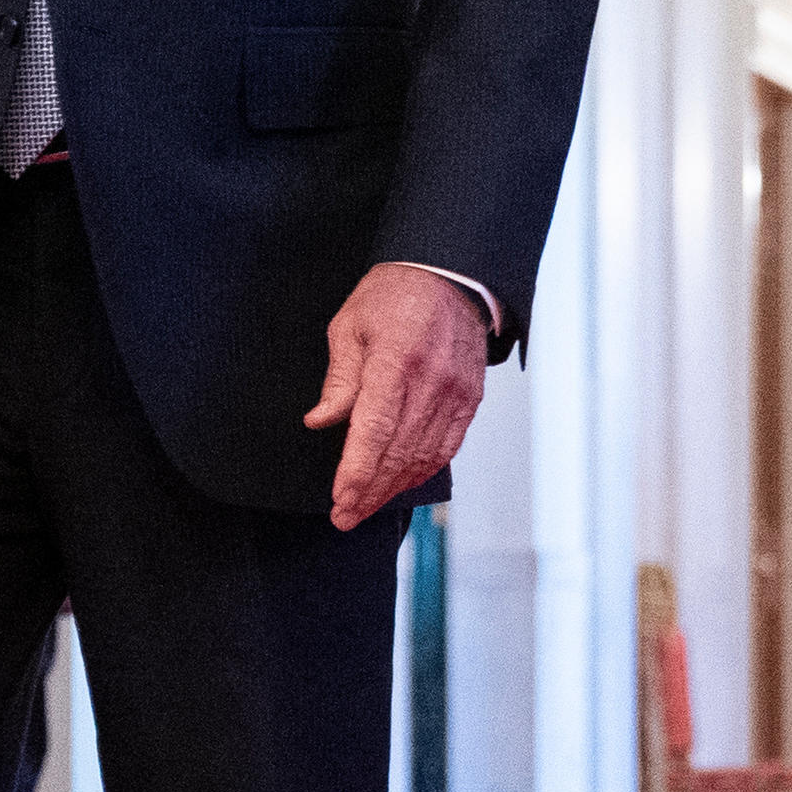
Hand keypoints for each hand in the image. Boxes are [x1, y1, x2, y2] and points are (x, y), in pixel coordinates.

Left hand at [305, 265, 488, 530]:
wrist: (450, 275)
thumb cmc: (395, 295)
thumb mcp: (350, 327)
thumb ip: (339, 380)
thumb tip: (321, 421)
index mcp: (395, 361)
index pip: (374, 432)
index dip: (356, 473)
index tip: (340, 500)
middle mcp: (431, 382)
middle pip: (398, 454)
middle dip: (369, 492)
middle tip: (345, 517)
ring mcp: (455, 392)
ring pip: (424, 457)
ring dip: (394, 488)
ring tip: (367, 506)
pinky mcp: (470, 398)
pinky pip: (447, 447)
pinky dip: (424, 471)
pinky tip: (402, 484)